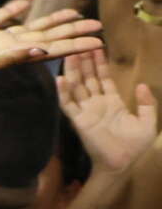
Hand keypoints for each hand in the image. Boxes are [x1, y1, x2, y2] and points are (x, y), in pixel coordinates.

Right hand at [57, 52, 157, 173]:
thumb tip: (141, 84)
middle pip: (88, 78)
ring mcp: (86, 111)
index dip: (100, 64)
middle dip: (85, 62)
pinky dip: (63, 92)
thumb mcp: (148, 122)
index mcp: (113, 102)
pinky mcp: (78, 120)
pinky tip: (60, 79)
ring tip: (70, 55)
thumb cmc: (134, 145)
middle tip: (80, 45)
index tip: (97, 48)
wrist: (121, 163)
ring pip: (77, 86)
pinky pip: (68, 104)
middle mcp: (97, 103)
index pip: (104, 78)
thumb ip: (147, 103)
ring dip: (73, 71)